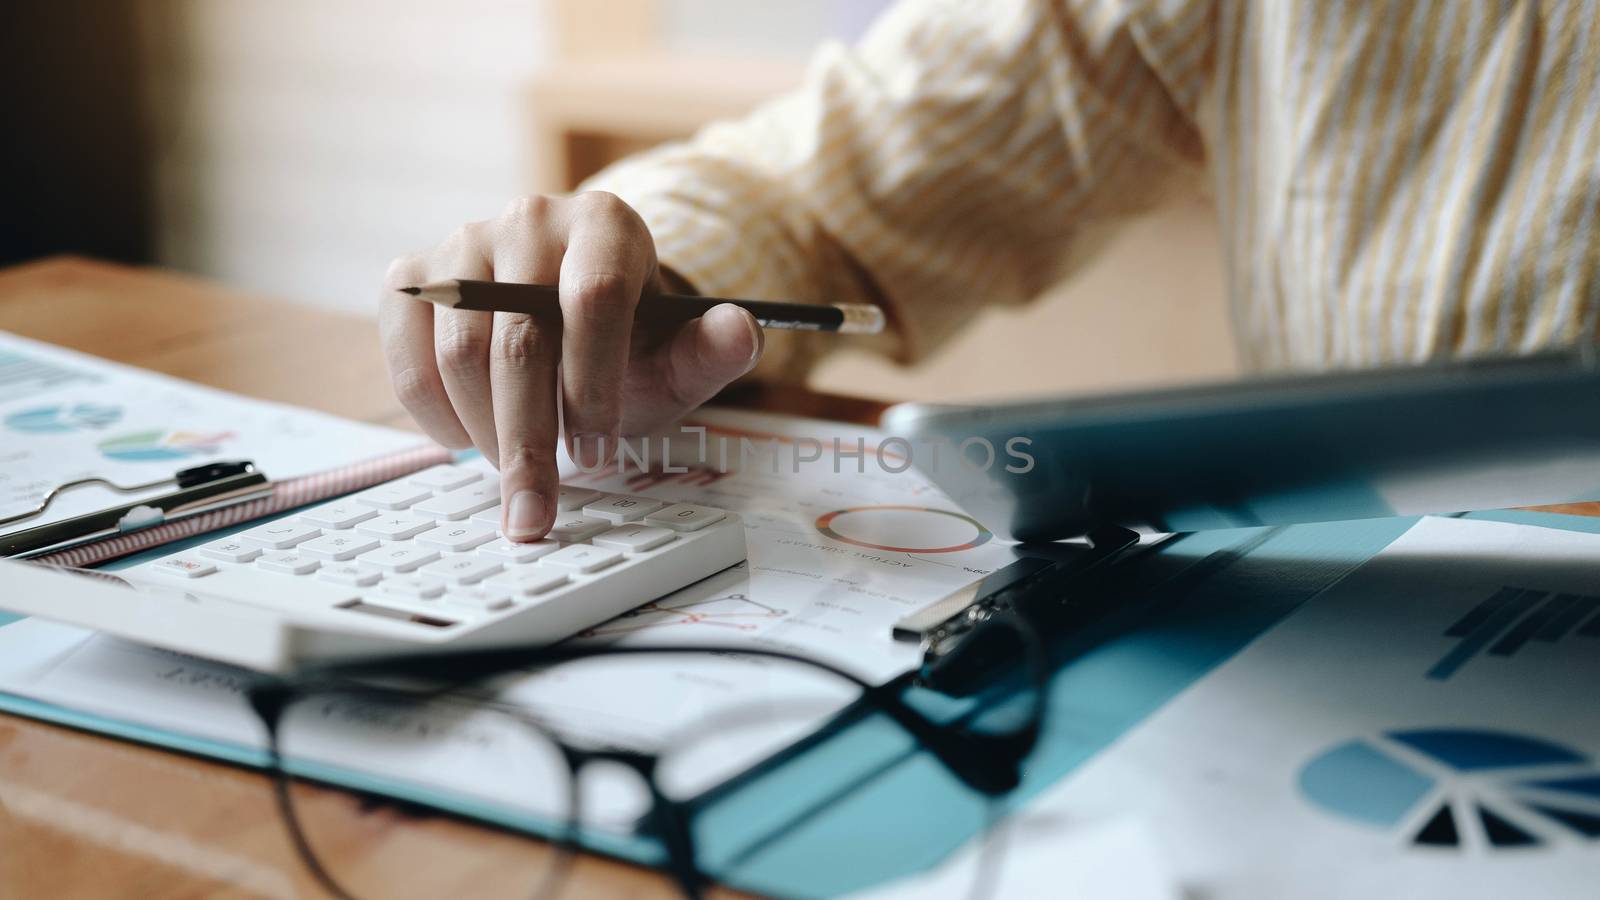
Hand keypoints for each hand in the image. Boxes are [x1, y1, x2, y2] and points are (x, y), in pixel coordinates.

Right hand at [380, 192, 763, 539]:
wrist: (572, 313)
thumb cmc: (630, 341)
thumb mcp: (680, 353)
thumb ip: (714, 350)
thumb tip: (741, 330)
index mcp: (606, 225)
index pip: (592, 299)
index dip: (593, 386)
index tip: (598, 452)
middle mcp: (530, 219)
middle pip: (518, 338)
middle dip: (529, 438)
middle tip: (538, 504)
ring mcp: (464, 243)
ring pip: (458, 352)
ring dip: (483, 432)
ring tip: (516, 471)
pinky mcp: (414, 275)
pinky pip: (407, 352)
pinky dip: (433, 413)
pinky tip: (468, 441)